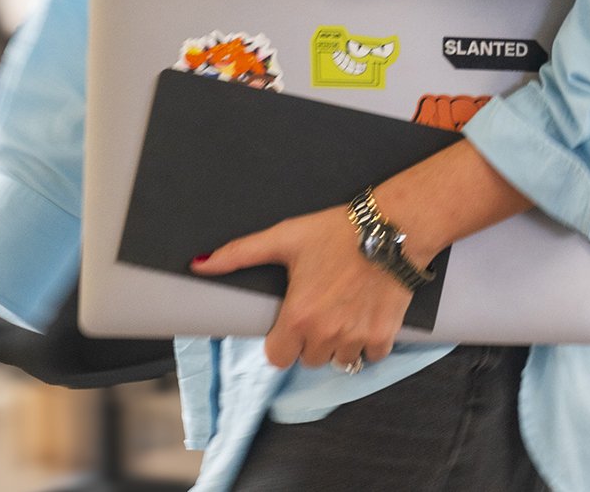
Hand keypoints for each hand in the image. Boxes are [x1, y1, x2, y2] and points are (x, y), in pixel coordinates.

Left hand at [189, 140, 532, 370]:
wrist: (391, 229)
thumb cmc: (336, 232)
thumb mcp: (283, 239)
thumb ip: (238, 254)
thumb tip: (199, 264)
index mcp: (298, 316)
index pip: (278, 358)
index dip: (281, 342)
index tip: (291, 324)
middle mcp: (326, 333)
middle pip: (309, 360)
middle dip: (311, 341)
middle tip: (319, 311)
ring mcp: (357, 337)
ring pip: (340, 362)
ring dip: (339, 345)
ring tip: (342, 313)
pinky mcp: (384, 335)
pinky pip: (370, 357)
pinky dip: (368, 344)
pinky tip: (364, 317)